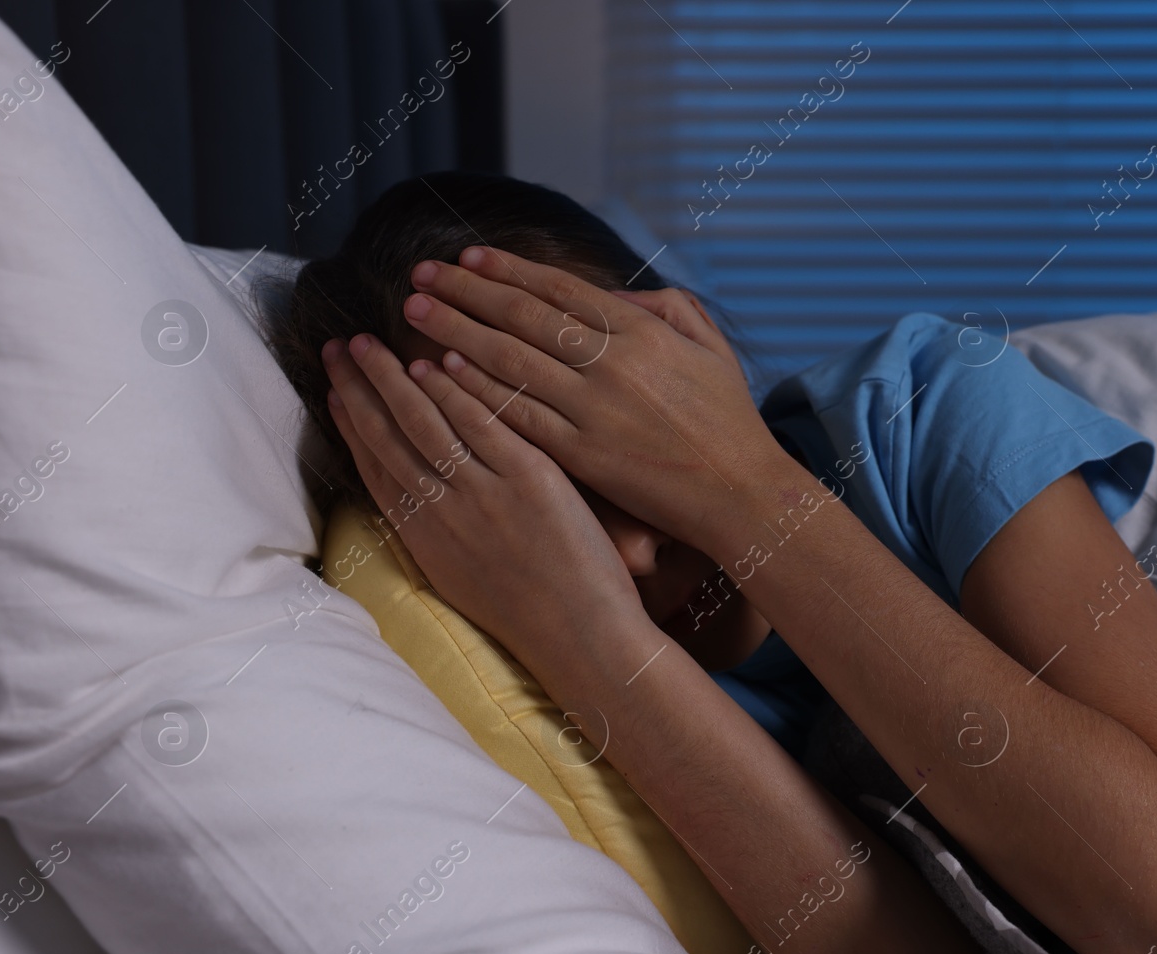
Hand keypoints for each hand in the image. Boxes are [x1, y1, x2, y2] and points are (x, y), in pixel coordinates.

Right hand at [320, 332, 655, 676]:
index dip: (351, 425)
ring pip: (424, 423)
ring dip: (393, 378)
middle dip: (358, 388)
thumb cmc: (534, 617)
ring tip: (371, 341)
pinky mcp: (528, 480)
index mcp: (424, 539)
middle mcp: (442, 513)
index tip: (334, 389)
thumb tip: (421, 505)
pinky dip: (456, 391)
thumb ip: (440, 538)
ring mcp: (483, 494)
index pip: (375, 468)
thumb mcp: (465, 581)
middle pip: (388, 438)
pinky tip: (437, 360)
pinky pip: (481, 424)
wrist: (581, 639)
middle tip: (336, 346)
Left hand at [399, 249, 793, 553]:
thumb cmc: (729, 421)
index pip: (560, 289)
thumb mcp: (711, 348)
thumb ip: (668, 308)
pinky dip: (478, 388)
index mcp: (643, 331)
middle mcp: (613, 362)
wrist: (741, 492)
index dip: (509, 269)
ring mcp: (594, 409)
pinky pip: (518, 413)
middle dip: (466, 291)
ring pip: (510, 359)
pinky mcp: (583, 454)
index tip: (469, 257)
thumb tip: (618, 292)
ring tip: (416, 311)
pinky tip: (445, 370)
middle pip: (522, 316)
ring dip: (456, 330)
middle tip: (421, 274)